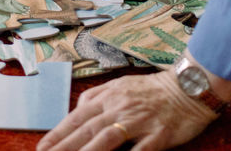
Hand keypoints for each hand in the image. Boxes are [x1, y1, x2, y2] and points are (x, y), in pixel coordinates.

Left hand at [38, 70, 218, 150]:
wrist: (189, 85)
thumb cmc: (152, 89)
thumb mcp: (120, 85)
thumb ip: (97, 97)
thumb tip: (76, 110)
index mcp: (109, 96)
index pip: (77, 117)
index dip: (58, 133)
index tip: (42, 147)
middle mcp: (120, 108)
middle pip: (87, 130)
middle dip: (64, 147)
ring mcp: (139, 121)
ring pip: (107, 139)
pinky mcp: (159, 134)